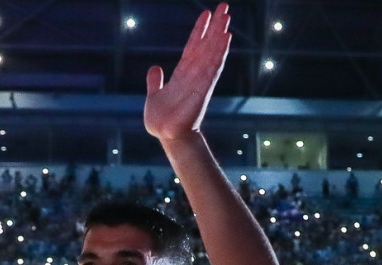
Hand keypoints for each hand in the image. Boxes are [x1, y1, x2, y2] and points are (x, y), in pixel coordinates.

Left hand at [144, 2, 230, 141]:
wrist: (165, 135)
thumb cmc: (161, 118)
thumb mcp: (154, 95)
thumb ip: (155, 81)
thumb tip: (155, 67)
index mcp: (182, 73)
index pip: (192, 47)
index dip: (199, 31)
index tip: (206, 14)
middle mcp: (193, 74)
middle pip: (206, 45)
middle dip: (215, 26)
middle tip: (225, 6)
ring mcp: (199, 80)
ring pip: (211, 53)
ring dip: (219, 36)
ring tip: (227, 18)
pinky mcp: (202, 88)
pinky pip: (212, 67)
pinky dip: (218, 53)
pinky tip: (225, 40)